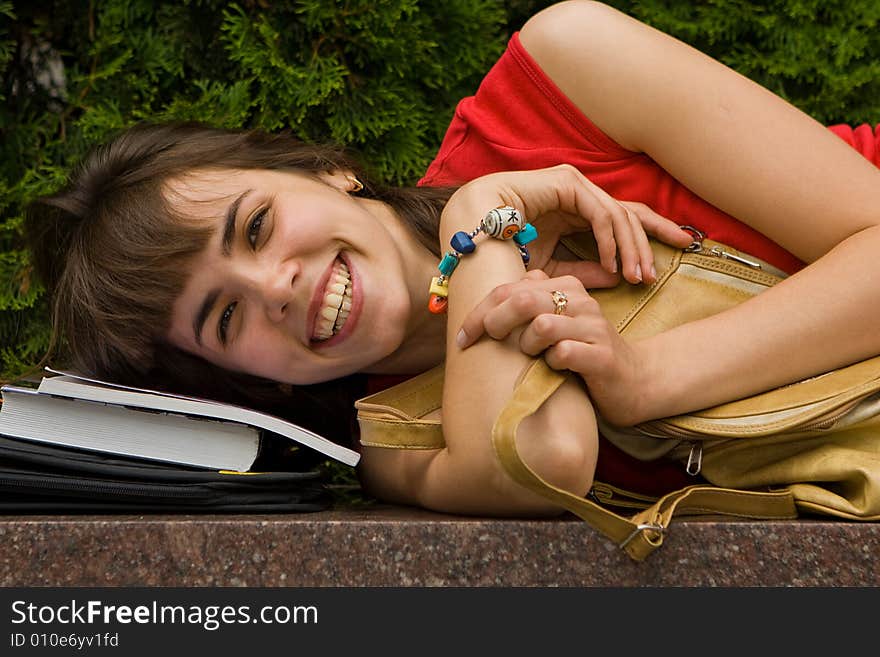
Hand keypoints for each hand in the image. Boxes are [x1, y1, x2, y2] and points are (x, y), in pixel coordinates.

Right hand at [442, 164, 692, 287]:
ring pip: (621, 215)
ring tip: (637, 278)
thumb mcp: (554, 269)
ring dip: (632, 249)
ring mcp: (577, 184)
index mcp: (580, 211)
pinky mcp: (568, 182)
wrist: (473, 230)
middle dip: (652, 242)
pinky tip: (612, 263)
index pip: (626, 219)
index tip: (684, 247)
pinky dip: (610, 240)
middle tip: (656, 275)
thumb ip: (584, 272)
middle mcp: (583, 194)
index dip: (654, 233)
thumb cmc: (507, 250)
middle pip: (632, 215)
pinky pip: (601, 213)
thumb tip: (618, 278)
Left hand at [457, 271, 647, 425]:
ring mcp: (593, 328)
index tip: (463, 337)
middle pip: (523, 299)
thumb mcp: (554, 325)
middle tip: (486, 342)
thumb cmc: (581, 354)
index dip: (480, 312)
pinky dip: (550, 364)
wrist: (632, 382)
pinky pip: (563, 354)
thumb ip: (528, 309)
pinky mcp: (602, 356)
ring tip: (533, 356)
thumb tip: (484, 304)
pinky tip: (553, 370)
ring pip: (542, 325)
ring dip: (526, 344)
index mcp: (566, 288)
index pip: (511, 288)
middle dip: (494, 322)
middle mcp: (581, 302)